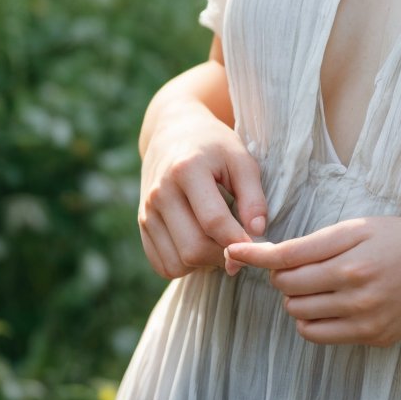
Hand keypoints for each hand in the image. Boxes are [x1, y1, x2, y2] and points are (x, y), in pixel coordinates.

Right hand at [138, 108, 264, 279]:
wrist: (173, 133)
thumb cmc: (214, 146)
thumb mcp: (240, 158)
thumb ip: (253, 196)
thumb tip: (257, 232)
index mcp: (186, 170)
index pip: (214, 221)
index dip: (239, 240)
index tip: (258, 245)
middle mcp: (160, 193)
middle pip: (193, 248)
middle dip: (223, 256)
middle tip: (241, 247)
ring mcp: (146, 211)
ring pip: (177, 263)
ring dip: (205, 264)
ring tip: (221, 244)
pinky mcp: (141, 225)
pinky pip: (163, 265)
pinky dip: (186, 266)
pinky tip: (201, 246)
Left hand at [224, 216, 400, 346]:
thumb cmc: (398, 239)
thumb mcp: (358, 228)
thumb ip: (314, 244)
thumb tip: (270, 257)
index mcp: (350, 257)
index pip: (287, 259)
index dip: (256, 256)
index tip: (234, 252)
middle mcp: (356, 290)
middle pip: (289, 289)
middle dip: (283, 276)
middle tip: (296, 266)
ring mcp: (365, 318)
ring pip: (300, 315)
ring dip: (297, 299)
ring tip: (316, 285)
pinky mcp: (373, 337)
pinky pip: (320, 335)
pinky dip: (312, 321)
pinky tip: (327, 304)